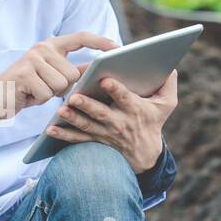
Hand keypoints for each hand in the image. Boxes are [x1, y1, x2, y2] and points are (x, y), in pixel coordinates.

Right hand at [0, 31, 117, 133]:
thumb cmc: (27, 89)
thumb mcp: (51, 77)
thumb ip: (72, 71)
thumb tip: (98, 69)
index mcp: (51, 45)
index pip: (80, 37)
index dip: (100, 41)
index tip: (117, 47)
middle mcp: (42, 48)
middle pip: (72, 73)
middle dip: (62, 88)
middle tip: (43, 88)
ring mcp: (32, 59)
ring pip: (61, 85)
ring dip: (49, 95)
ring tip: (34, 91)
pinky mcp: (25, 73)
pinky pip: (46, 94)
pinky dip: (38, 100)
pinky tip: (26, 95)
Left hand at [47, 70, 178, 172]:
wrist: (145, 155)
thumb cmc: (153, 122)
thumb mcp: (166, 105)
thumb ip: (168, 84)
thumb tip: (170, 65)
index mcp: (135, 109)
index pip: (125, 98)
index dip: (116, 90)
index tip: (105, 79)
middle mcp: (119, 123)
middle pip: (101, 113)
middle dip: (88, 106)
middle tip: (74, 97)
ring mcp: (105, 134)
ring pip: (86, 126)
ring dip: (73, 119)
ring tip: (60, 111)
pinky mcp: (95, 141)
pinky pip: (77, 140)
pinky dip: (63, 136)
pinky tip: (50, 130)